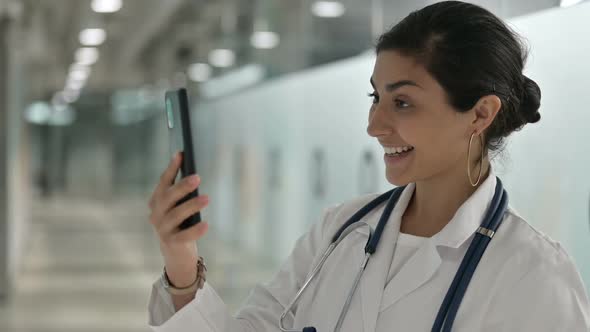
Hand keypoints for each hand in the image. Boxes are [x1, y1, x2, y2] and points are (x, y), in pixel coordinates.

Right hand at [148, 152, 209, 286]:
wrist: (176, 254)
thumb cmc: (181, 224)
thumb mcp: (180, 208)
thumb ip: (183, 194)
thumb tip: (195, 175)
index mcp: (157, 201)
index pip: (163, 182)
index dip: (172, 168)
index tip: (181, 154)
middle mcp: (156, 214)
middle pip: (167, 197)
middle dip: (182, 186)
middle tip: (197, 177)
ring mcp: (162, 229)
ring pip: (176, 215)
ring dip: (191, 206)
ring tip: (206, 198)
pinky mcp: (171, 243)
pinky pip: (184, 236)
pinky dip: (196, 230)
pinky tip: (206, 224)